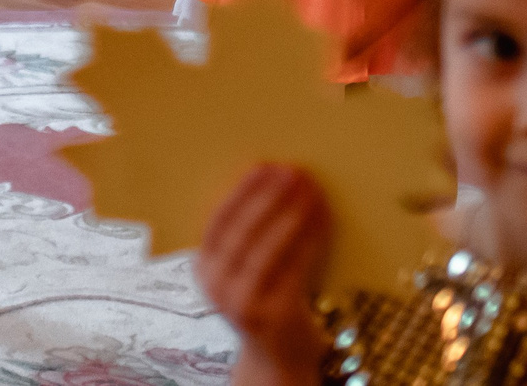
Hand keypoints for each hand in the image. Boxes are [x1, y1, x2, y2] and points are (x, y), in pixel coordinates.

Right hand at [195, 164, 332, 378]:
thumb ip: (245, 240)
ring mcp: (243, 302)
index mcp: (202, 268)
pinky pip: (295, 267)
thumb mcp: (241, 273)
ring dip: (292, 213)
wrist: (277, 362)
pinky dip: (311, 238)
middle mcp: (216, 286)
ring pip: (268, 247)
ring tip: (310, 189)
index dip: (241, 191)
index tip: (262, 165)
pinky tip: (323, 219)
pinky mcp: (274, 314)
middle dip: (269, 196)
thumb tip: (271, 182)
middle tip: (291, 170)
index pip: (218, 221)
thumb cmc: (263, 304)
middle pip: (243, 230)